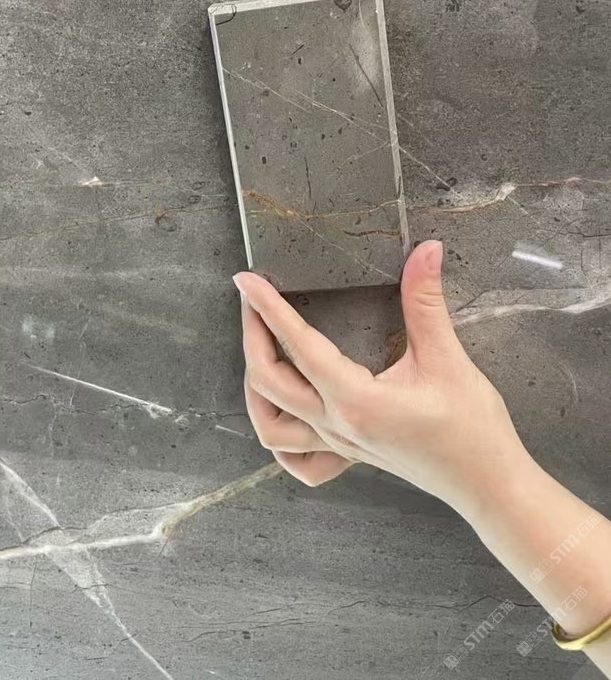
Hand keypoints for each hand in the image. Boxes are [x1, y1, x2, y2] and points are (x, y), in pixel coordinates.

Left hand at [237, 240, 530, 513]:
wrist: (489, 485)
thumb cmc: (472, 428)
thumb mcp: (448, 359)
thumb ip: (426, 302)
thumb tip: (426, 250)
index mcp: (355, 399)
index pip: (299, 346)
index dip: (269, 308)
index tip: (246, 281)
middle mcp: (337, 424)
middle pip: (268, 383)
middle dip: (252, 336)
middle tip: (252, 301)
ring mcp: (338, 444)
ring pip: (271, 425)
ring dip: (255, 387)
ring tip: (259, 348)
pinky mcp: (348, 454)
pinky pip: (296, 457)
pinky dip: (279, 433)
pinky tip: (282, 407)